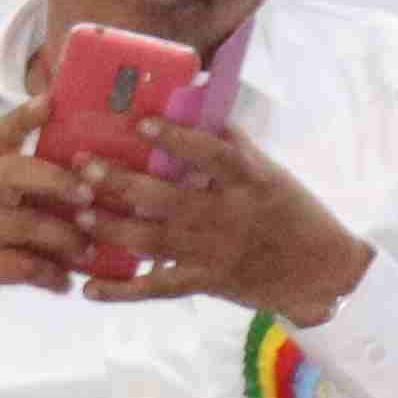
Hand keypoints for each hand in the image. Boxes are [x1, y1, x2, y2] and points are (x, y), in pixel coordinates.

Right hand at [0, 103, 93, 334]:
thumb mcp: (1, 209)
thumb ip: (33, 190)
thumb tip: (96, 177)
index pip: (0, 135)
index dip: (25, 116)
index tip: (51, 100)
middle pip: (15, 171)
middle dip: (59, 180)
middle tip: (90, 194)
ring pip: (26, 223)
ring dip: (66, 238)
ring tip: (89, 251)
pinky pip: (22, 265)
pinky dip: (50, 274)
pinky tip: (65, 283)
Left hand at [76, 114, 374, 322]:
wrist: (319, 272)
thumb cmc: (294, 213)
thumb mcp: (271, 173)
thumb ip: (233, 146)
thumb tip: (195, 107)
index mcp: (249, 181)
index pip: (210, 154)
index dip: (175, 138)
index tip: (140, 123)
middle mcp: (226, 216)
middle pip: (165, 198)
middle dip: (120, 183)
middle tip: (83, 167)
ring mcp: (211, 252)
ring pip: (151, 241)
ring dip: (110, 229)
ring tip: (79, 215)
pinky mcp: (203, 284)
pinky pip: (156, 289)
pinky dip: (121, 291)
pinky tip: (89, 288)